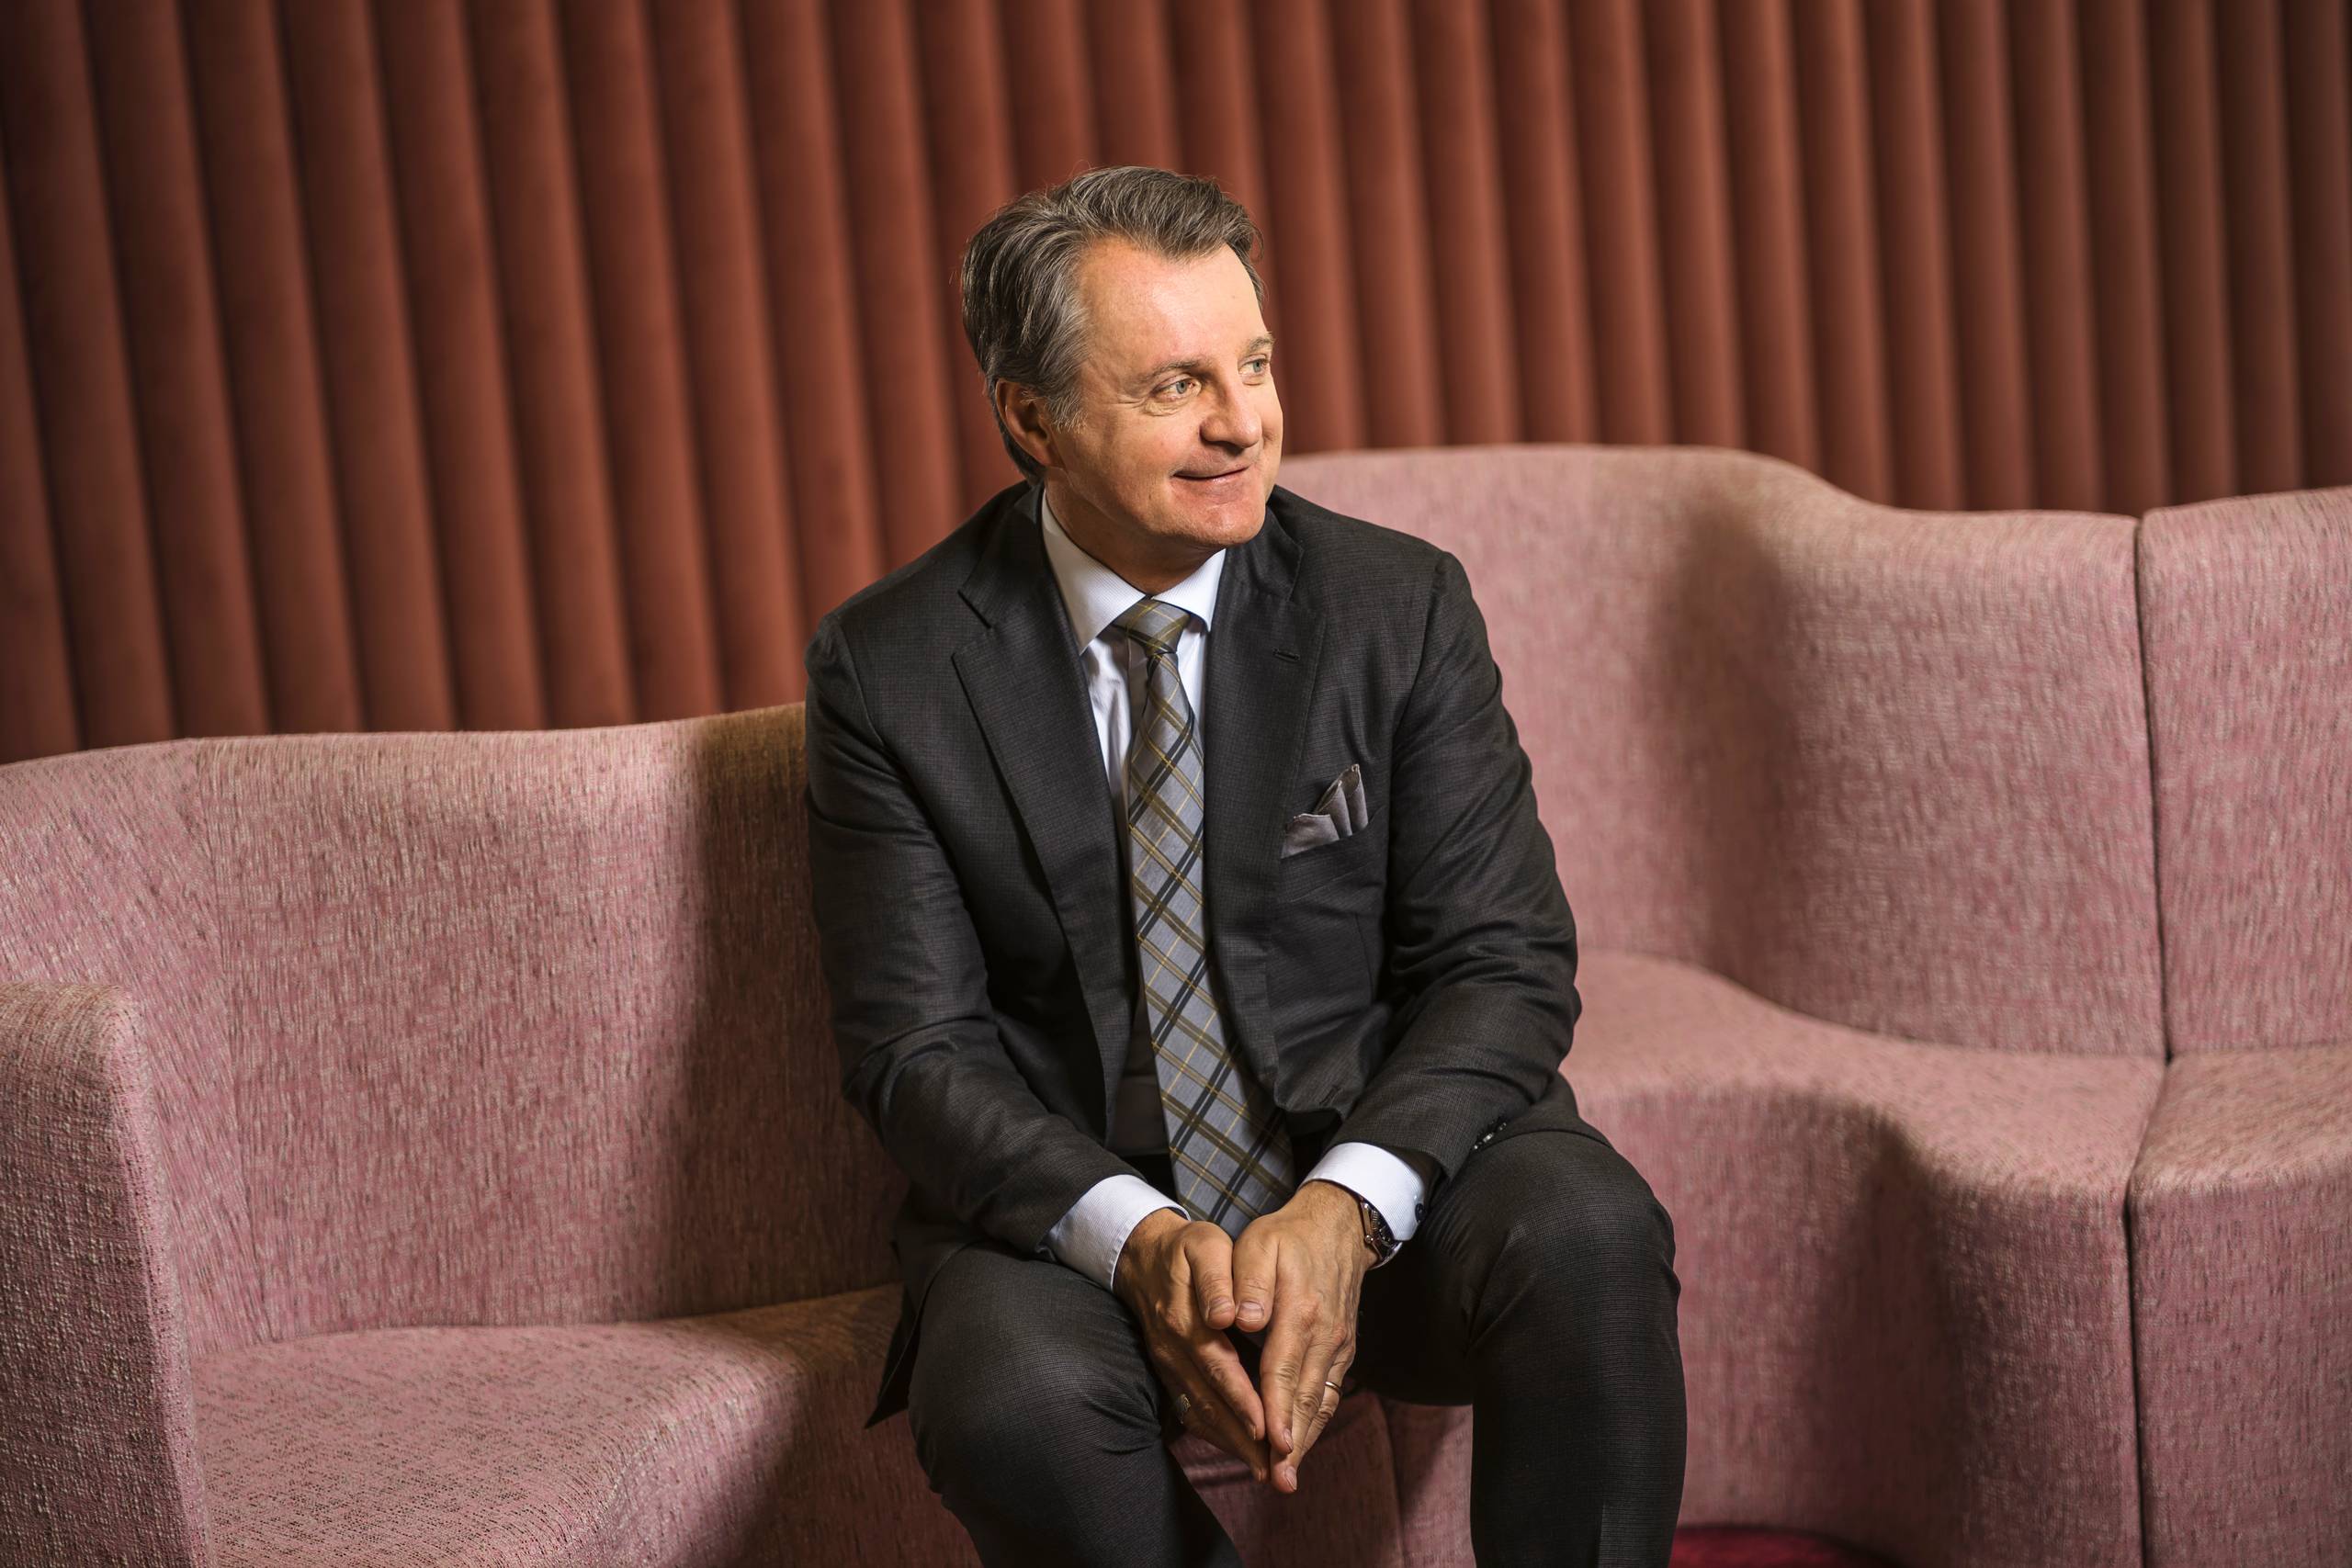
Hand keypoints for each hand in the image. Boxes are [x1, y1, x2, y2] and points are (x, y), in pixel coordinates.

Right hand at [1113, 1208, 1271, 1481]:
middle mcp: (1173, 1349)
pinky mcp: (1166, 1372)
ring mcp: (1166, 1364)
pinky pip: (1187, 1410)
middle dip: (1241, 1436)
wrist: (1144, 1255)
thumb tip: (1223, 1316)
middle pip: (1208, 1401)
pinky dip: (1212, 1432)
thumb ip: (1216, 1280)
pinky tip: (1236, 1446)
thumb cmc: (1188, 1250)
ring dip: (1228, 1441)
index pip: (1218, 1367)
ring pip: (1197, 1411)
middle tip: (1273, 1466)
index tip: (1267, 1427)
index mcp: (1185, 1320)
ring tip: (1261, 1466)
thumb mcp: (1206, 1247)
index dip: (1242, 1399)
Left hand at [1231, 1180, 1371, 1492]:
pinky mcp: (1343, 1349)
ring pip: (1321, 1401)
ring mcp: (1339, 1345)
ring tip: (1289, 1475)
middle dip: (1292, 1443)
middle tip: (1280, 1481)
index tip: (1272, 1445)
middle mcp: (1326, 1335)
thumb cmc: (1289, 1237)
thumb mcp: (1260, 1243)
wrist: (1338, 1227)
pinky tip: (1301, 1443)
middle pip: (1306, 1398)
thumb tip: (1241, 1318)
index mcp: (1301, 1311)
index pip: (1283, 1370)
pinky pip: (1330, 1393)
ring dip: (1306, 1440)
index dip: (1277, 1410)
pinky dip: (1316, 1422)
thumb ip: (1249, 1281)